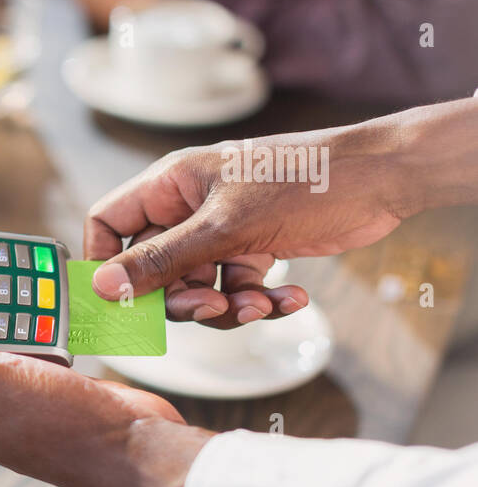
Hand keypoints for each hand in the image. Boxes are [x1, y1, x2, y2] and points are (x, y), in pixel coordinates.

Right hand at [84, 120, 415, 326]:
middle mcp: (189, 208)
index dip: (105, 262)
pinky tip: (291, 298)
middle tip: (211, 306)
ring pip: (197, 286)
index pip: (109, 223)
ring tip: (260, 304)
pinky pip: (237, 288)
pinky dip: (260, 301)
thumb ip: (161, 261)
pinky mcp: (254, 248)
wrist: (383, 180)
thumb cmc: (303, 181)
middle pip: (154, 268)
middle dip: (181, 297)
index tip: (116, 299)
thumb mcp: (224, 228)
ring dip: (226, 305)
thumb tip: (104, 287)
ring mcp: (221, 231)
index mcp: (170, 186)